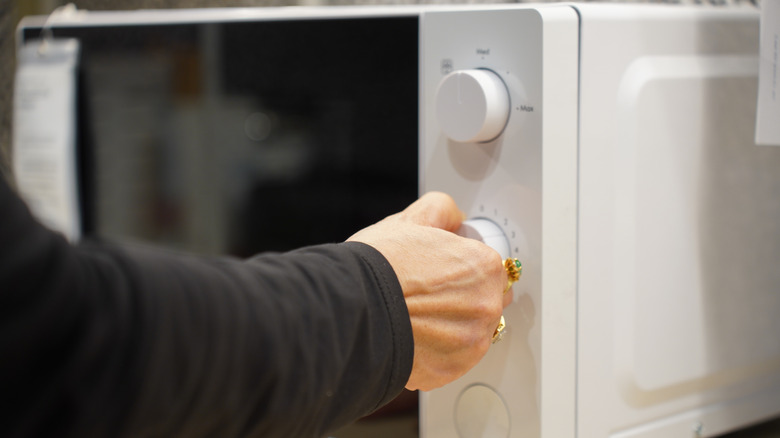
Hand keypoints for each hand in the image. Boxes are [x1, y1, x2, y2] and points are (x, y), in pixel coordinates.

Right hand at [348, 192, 509, 390]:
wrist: (351, 310)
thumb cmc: (377, 267)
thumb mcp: (409, 221)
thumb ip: (440, 210)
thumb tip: (452, 216)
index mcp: (484, 266)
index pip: (488, 267)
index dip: (462, 267)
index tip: (444, 272)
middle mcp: (487, 306)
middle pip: (485, 300)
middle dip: (463, 297)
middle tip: (429, 294)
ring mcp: (472, 341)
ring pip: (471, 331)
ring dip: (452, 326)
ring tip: (417, 315)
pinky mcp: (453, 369)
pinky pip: (453, 358)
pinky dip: (438, 350)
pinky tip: (415, 335)